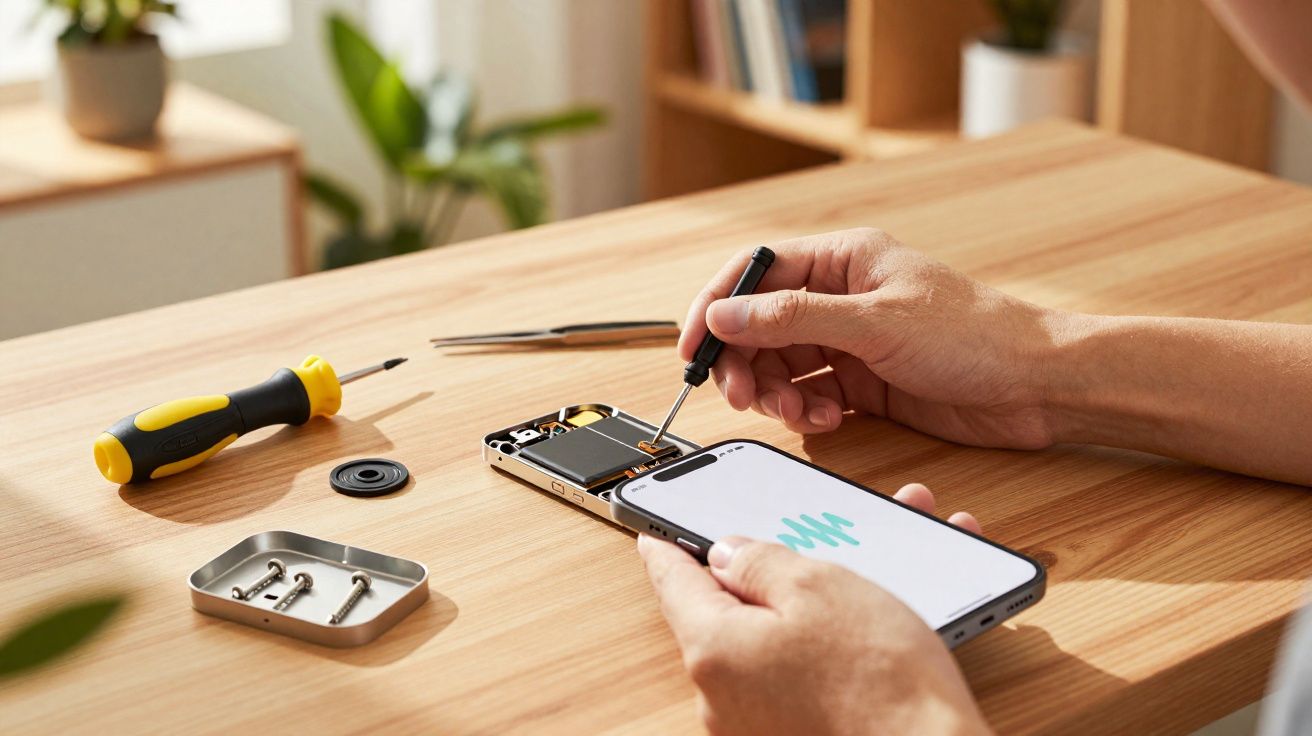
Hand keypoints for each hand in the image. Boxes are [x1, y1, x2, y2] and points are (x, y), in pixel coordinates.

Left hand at [637, 483, 990, 735]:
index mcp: (713, 649)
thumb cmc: (880, 682)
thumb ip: (759, 562)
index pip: (673, 582)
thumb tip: (728, 556)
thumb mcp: (816, 585)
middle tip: (803, 546)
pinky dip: (831, 650)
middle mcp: (722, 699)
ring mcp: (756, 727)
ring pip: (775, 644)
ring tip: (872, 581)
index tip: (657, 533)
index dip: (669, 547)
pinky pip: (800, 678)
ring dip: (816, 609)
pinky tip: (878, 631)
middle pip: (729, 615)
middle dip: (771, 575)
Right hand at [679, 228, 1070, 448]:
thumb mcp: (874, 323)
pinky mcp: (863, 381)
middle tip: (744, 398)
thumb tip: (724, 313)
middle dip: (745, 362)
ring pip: (781, 364)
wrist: (1037, 386)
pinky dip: (806, 411)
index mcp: (842, 258)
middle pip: (759, 325)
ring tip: (797, 414)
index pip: (754, 272)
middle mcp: (840, 295)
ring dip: (776, 393)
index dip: (715, 307)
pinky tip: (826, 421)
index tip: (694, 348)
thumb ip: (793, 318)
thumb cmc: (975, 336)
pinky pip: (810, 393)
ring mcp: (851, 340)